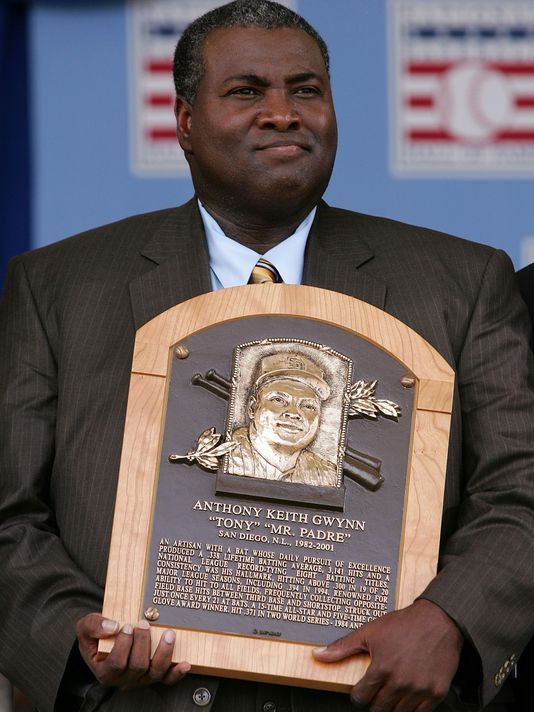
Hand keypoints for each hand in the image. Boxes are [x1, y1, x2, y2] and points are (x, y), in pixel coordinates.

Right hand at [76, 612, 189, 688]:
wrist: (104, 642)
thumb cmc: (96, 636)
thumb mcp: (86, 627)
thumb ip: (93, 626)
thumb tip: (112, 626)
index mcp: (105, 671)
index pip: (116, 663)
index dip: (123, 645)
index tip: (126, 626)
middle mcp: (124, 679)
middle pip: (137, 666)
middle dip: (143, 643)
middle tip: (143, 624)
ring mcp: (140, 678)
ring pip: (155, 672)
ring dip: (163, 653)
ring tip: (168, 634)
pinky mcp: (154, 674)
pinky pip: (167, 679)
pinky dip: (177, 673)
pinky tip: (184, 663)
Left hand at [313, 599, 462, 711]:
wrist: (438, 620)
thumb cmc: (404, 624)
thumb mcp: (369, 631)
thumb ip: (342, 647)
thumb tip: (318, 655)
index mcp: (381, 668)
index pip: (361, 698)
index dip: (359, 695)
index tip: (363, 689)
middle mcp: (400, 682)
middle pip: (379, 709)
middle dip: (375, 702)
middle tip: (379, 690)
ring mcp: (419, 689)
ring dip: (393, 706)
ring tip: (393, 692)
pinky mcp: (436, 692)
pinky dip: (412, 709)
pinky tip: (409, 696)